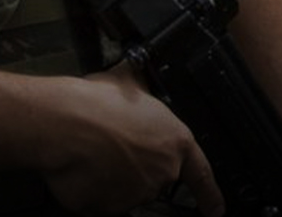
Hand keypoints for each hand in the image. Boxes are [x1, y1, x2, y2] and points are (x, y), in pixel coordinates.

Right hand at [36, 64, 224, 216]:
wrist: (66, 124)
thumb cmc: (97, 103)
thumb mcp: (131, 82)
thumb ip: (143, 92)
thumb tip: (138, 78)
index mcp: (175, 142)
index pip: (201, 175)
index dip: (210, 196)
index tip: (216, 210)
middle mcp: (162, 172)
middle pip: (155, 177)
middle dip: (137, 166)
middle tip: (113, 146)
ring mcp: (137, 193)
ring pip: (127, 190)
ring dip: (113, 177)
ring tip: (92, 151)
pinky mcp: (110, 209)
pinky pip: (102, 201)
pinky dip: (93, 189)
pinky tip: (82, 167)